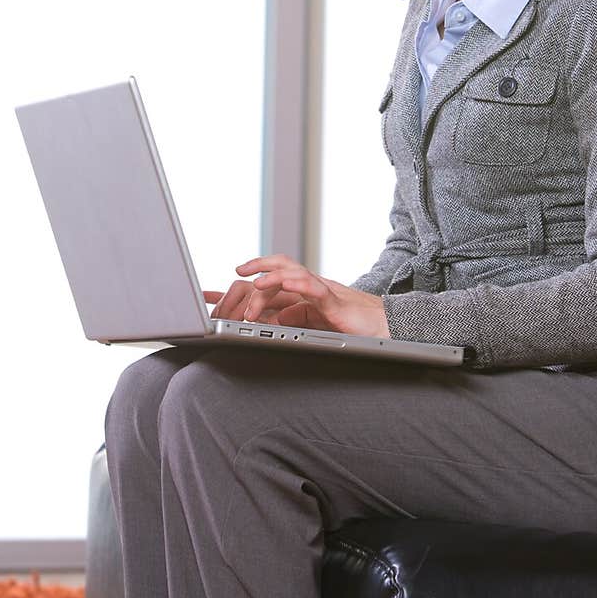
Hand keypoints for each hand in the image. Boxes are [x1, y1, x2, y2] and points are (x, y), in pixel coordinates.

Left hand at [207, 254, 389, 337]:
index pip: (267, 283)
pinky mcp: (336, 303)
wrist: (387, 330)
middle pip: (279, 266)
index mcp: (302, 295)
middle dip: (254, 268)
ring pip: (293, 273)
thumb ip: (291, 320)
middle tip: (233, 275)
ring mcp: (323, 292)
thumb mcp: (314, 325)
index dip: (238, 286)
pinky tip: (285, 285)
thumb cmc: (352, 328)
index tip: (209, 293)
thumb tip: (267, 320)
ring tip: (252, 284)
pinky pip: (315, 288)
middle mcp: (310, 288)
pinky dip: (299, 284)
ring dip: (271, 278)